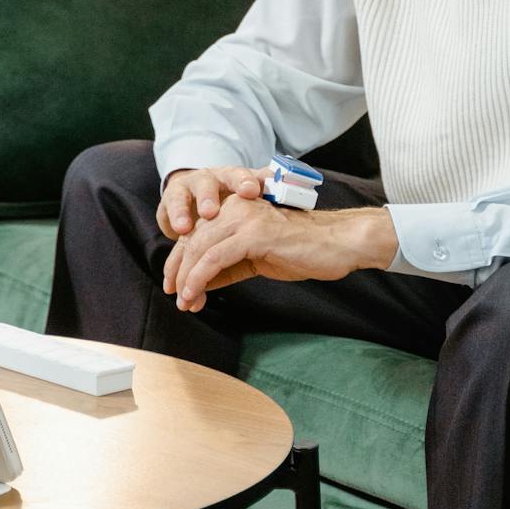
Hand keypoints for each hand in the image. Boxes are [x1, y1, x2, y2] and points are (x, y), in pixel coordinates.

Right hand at [157, 165, 265, 237]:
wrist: (204, 198)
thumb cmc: (237, 205)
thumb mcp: (254, 201)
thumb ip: (273, 196)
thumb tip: (305, 188)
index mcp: (234, 177)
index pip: (242, 175)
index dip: (246, 182)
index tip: (252, 191)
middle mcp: (211, 179)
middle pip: (210, 183)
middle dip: (209, 197)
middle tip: (210, 212)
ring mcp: (189, 188)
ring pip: (183, 194)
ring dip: (183, 211)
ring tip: (185, 228)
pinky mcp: (171, 201)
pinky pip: (169, 209)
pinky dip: (171, 219)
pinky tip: (174, 232)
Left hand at [164, 192, 396, 311]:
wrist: (337, 245)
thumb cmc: (301, 251)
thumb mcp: (256, 259)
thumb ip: (227, 267)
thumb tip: (199, 285)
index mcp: (237, 208)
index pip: (198, 232)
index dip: (181, 259)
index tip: (174, 285)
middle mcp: (237, 206)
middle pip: (193, 238)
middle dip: (178, 269)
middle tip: (173, 295)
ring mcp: (245, 218)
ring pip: (200, 248)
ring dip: (187, 278)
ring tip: (184, 302)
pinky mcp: (254, 233)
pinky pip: (215, 258)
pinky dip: (199, 278)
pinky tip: (194, 295)